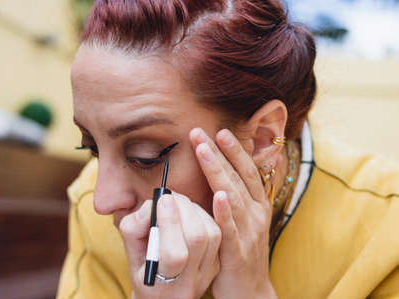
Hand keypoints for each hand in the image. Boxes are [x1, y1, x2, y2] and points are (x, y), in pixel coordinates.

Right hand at [119, 192, 221, 298]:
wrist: (163, 296)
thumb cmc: (143, 271)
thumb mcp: (130, 254)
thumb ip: (133, 229)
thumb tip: (152, 205)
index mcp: (160, 286)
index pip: (175, 254)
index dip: (170, 222)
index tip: (163, 200)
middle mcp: (188, 284)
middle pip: (197, 238)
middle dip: (184, 209)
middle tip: (169, 197)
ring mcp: (206, 274)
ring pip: (211, 233)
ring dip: (195, 210)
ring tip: (178, 204)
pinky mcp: (216, 263)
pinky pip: (218, 233)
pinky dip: (204, 216)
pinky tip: (189, 213)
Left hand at [189, 128, 276, 298]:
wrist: (250, 291)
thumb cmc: (240, 251)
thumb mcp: (241, 221)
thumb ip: (231, 199)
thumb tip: (216, 173)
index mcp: (257, 205)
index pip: (247, 171)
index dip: (234, 150)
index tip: (220, 131)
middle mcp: (256, 215)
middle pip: (238, 178)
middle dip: (220, 152)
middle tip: (201, 133)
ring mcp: (249, 232)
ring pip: (233, 196)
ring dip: (218, 171)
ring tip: (204, 150)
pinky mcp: (238, 252)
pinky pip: (230, 229)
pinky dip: (225, 211)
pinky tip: (217, 195)